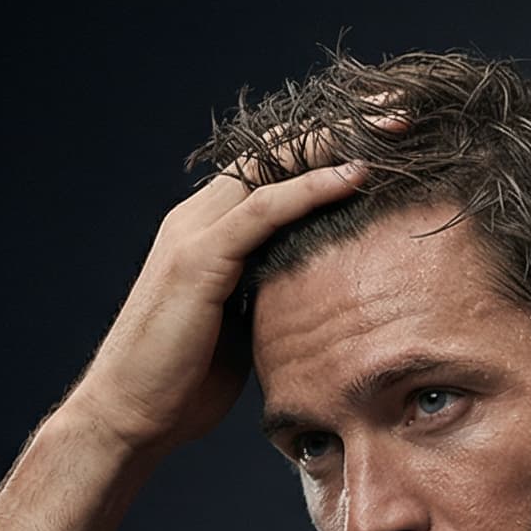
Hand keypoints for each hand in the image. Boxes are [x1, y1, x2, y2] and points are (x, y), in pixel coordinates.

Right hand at [65, 100, 412, 459]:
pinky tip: (354, 174)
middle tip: (402, 113)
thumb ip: (272, 293)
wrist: (129, 417)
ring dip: (336, 141)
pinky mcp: (198, 259)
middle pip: (277, 149)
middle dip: (342, 125)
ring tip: (393, 128)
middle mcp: (199, 216)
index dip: (329, 145)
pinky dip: (311, 188)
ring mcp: (195, 232)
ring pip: (272, 165)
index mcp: (210, 228)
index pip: (275, 167)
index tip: (388, 136)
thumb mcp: (244, 327)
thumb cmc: (184, 384)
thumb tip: (324, 294)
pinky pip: (262, 210)